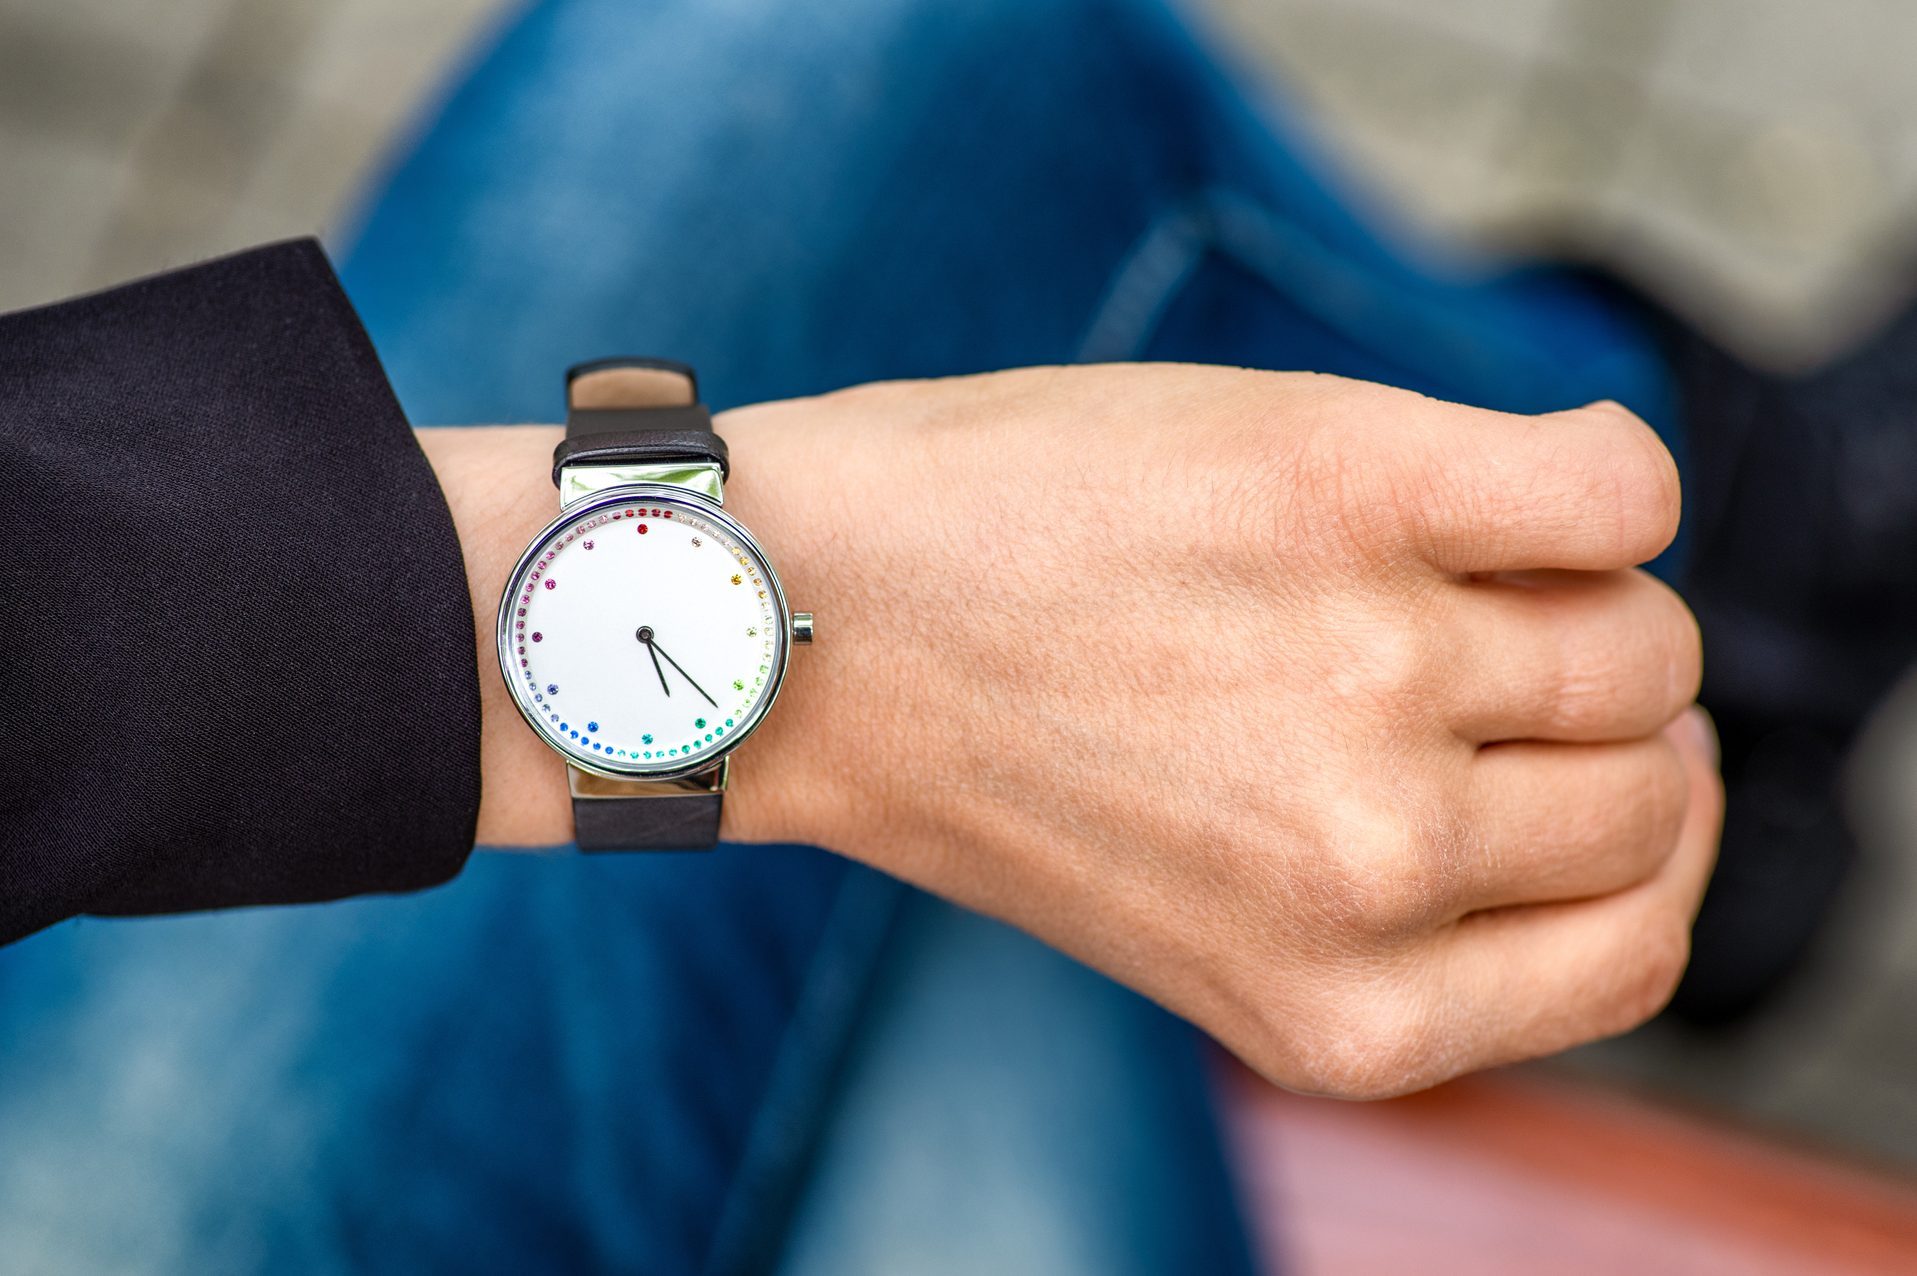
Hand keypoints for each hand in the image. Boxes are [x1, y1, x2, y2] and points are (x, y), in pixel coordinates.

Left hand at [717, 365, 1719, 1098]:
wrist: (800, 619)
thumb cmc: (992, 750)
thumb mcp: (1209, 925)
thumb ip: (1410, 917)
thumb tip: (1629, 786)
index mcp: (1348, 1005)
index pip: (1636, 942)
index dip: (1629, 847)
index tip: (1565, 773)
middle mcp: (1378, 862)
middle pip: (1652, 774)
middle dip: (1586, 714)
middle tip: (1452, 648)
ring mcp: (1372, 671)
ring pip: (1643, 634)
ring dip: (1575, 595)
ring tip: (1420, 566)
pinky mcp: (1343, 488)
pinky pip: (1618, 485)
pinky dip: (1598, 480)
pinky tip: (1472, 482)